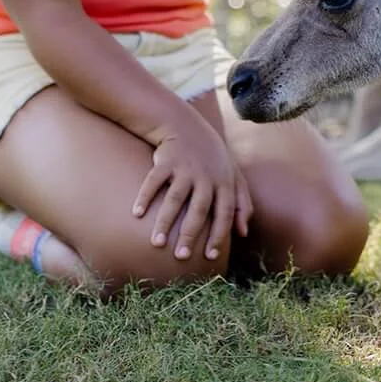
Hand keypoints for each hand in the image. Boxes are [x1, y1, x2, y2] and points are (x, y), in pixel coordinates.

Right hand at [132, 118, 253, 261]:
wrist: (186, 125)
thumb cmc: (212, 157)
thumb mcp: (233, 175)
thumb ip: (242, 202)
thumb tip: (244, 233)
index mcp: (224, 182)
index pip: (225, 212)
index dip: (218, 234)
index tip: (209, 256)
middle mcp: (206, 177)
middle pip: (199, 210)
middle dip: (190, 234)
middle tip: (181, 256)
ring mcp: (185, 168)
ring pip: (175, 199)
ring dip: (165, 222)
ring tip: (156, 243)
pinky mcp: (166, 161)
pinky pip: (154, 181)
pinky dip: (145, 197)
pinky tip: (136, 214)